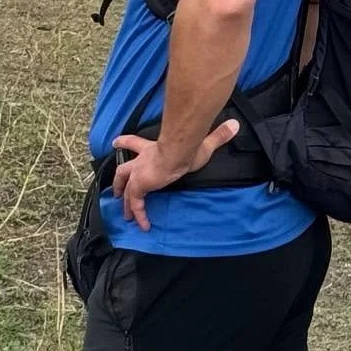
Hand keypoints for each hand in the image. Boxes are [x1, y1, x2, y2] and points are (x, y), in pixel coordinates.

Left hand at [109, 120, 240, 231]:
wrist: (178, 151)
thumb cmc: (188, 147)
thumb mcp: (204, 143)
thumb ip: (218, 135)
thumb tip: (235, 125)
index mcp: (151, 149)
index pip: (134, 144)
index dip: (125, 142)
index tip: (116, 142)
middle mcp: (141, 161)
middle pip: (123, 170)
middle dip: (118, 180)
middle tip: (115, 190)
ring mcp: (138, 173)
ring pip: (125, 188)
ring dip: (125, 202)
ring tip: (126, 215)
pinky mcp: (139, 186)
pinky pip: (136, 204)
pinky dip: (139, 215)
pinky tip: (144, 225)